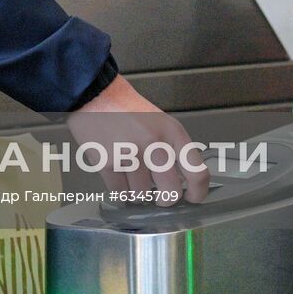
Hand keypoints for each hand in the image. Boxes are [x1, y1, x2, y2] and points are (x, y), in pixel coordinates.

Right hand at [67, 76, 208, 203]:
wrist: (94, 94)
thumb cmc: (126, 107)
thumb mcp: (160, 121)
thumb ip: (172, 148)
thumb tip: (179, 180)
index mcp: (172, 133)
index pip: (197, 172)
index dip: (198, 192)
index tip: (192, 198)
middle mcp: (154, 144)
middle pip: (170, 192)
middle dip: (165, 200)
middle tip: (159, 197)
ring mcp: (130, 155)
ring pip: (141, 195)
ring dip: (137, 192)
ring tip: (130, 176)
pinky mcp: (107, 163)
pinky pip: (119, 192)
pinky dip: (120, 191)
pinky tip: (118, 177)